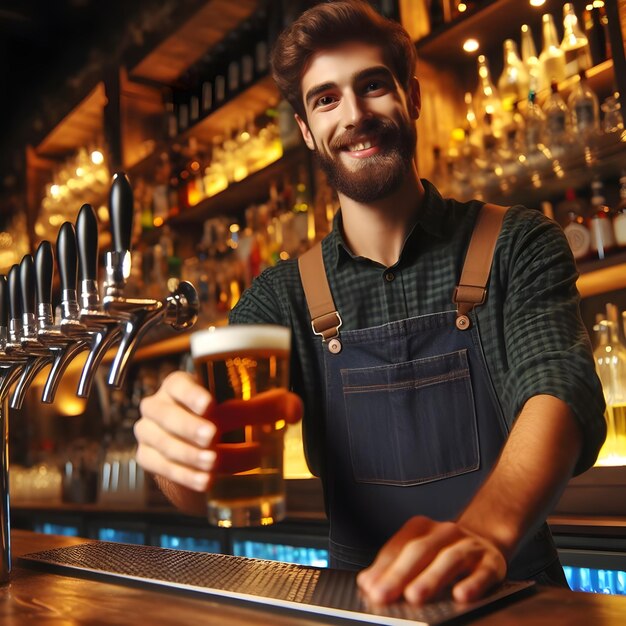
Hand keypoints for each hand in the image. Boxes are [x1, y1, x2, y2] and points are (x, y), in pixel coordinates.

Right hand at [134, 371, 301, 491]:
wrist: (198, 444)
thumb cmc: (224, 415)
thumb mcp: (245, 404)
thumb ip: (274, 404)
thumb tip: (293, 411)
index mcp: (180, 384)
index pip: (179, 384)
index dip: (192, 394)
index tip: (210, 405)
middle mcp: (159, 406)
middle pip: (169, 416)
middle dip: (191, 428)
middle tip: (213, 437)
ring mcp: (149, 433)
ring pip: (166, 445)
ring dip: (191, 455)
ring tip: (216, 462)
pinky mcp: (148, 458)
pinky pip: (163, 468)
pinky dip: (186, 475)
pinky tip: (206, 481)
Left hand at [356, 516, 506, 604]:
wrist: (487, 542)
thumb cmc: (443, 554)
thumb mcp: (419, 553)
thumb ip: (393, 565)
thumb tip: (367, 583)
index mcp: (421, 528)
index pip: (398, 547)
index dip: (382, 568)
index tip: (368, 587)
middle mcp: (445, 532)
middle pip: (419, 551)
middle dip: (398, 575)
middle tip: (381, 595)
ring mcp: (469, 545)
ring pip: (449, 560)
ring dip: (430, 579)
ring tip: (414, 597)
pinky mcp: (492, 562)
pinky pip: (483, 573)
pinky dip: (473, 584)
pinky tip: (461, 596)